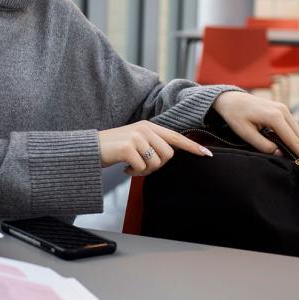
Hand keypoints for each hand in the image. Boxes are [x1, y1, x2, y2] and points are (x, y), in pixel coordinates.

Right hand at [97, 120, 213, 176]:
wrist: (91, 148)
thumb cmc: (114, 148)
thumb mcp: (135, 140)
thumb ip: (152, 143)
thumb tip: (168, 156)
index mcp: (149, 126)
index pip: (175, 137)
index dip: (192, 146)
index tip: (207, 154)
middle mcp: (144, 129)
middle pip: (168, 155)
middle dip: (157, 165)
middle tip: (141, 166)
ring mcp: (136, 137)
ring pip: (156, 163)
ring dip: (145, 170)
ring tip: (132, 167)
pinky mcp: (128, 147)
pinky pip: (142, 168)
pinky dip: (134, 173)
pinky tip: (125, 168)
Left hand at [211, 91, 298, 170]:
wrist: (230, 99)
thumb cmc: (235, 116)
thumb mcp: (245, 134)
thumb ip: (263, 145)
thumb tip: (280, 153)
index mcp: (275, 117)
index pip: (294, 141)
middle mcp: (283, 111)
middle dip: (296, 150)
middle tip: (285, 159)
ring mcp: (284, 109)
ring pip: (298, 132)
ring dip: (291, 142)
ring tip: (274, 147)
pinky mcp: (282, 109)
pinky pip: (292, 126)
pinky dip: (288, 135)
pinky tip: (274, 138)